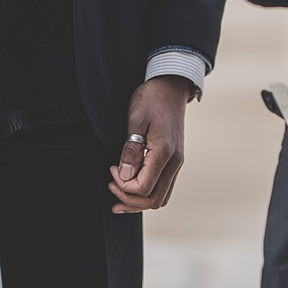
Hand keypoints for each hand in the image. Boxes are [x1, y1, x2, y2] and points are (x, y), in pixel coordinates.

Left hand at [110, 75, 190, 212]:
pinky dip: (148, 193)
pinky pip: (163, 186)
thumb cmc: (152, 99)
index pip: (144, 187)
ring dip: (139, 201)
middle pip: (154, 200)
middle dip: (130, 201)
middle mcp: (175, 162)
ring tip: (119, 195)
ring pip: (161, 197)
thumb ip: (130, 150)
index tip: (112, 171)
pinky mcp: (174, 160)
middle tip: (111, 188)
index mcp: (165, 153)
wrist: (171, 86)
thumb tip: (125, 176)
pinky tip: (133, 187)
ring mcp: (177, 162)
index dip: (123, 186)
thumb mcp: (136, 119)